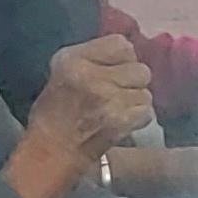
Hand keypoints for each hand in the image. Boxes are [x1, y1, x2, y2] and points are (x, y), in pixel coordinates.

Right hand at [28, 33, 155, 166]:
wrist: (50, 153)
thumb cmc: (55, 113)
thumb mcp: (62, 72)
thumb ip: (94, 57)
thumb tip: (129, 50)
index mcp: (72, 58)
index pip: (122, 44)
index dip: (123, 59)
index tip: (113, 72)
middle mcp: (89, 74)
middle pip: (140, 69)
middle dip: (132, 83)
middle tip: (115, 95)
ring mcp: (106, 97)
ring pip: (145, 92)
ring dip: (135, 103)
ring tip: (115, 111)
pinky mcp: (118, 120)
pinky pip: (146, 112)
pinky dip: (137, 120)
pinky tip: (119, 124)